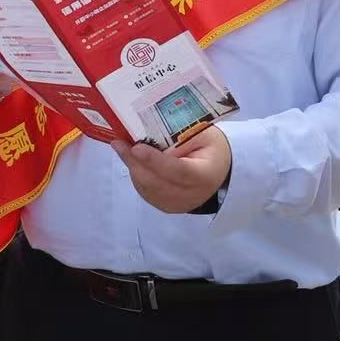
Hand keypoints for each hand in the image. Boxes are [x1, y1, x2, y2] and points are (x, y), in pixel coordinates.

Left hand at [109, 125, 230, 213]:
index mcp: (205, 175)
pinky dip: (137, 176)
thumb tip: (148, 133)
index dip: (155, 161)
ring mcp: (178, 205)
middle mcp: (192, 195)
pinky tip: (132, 161)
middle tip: (119, 144)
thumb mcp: (203, 135)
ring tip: (122, 148)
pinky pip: (146, 193)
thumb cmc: (210, 147)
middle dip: (135, 163)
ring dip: (133, 168)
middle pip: (157, 182)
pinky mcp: (168, 207)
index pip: (178, 171)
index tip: (137, 148)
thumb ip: (180, 136)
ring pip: (148, 189)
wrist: (220, 170)